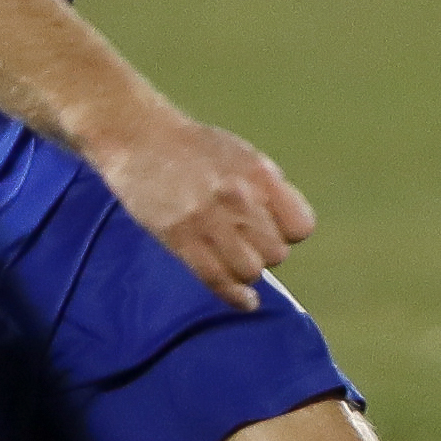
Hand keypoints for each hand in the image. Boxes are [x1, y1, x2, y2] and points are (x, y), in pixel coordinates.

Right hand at [93, 105, 316, 312]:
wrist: (141, 139)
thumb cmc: (193, 147)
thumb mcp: (243, 156)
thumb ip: (267, 189)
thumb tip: (286, 224)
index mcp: (259, 175)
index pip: (299, 227)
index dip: (289, 233)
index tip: (276, 230)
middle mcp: (239, 198)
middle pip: (276, 254)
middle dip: (266, 252)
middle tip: (247, 242)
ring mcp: (210, 221)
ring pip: (250, 271)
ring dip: (246, 270)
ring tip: (235, 259)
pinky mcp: (182, 240)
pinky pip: (218, 280)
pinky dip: (235, 297)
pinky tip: (245, 302)